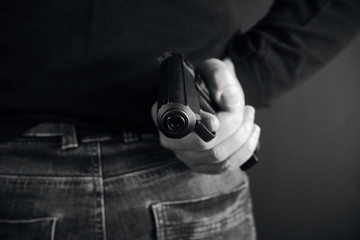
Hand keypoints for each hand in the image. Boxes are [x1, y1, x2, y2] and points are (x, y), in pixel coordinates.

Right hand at [151, 58, 259, 173]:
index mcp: (167, 114)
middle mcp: (171, 139)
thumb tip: (227, 98)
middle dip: (234, 128)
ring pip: (218, 158)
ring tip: (250, 118)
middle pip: (205, 146)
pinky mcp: (200, 165)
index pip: (185, 128)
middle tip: (246, 110)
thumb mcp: (213, 69)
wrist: (215, 95)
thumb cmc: (210, 84)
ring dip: (242, 139)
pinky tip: (251, 135)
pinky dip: (243, 152)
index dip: (207, 125)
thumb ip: (219, 76)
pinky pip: (223, 167)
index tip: (226, 115)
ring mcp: (185, 155)